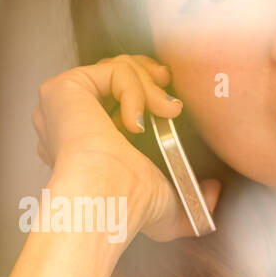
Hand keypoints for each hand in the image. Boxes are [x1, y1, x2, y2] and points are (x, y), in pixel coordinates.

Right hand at [32, 54, 221, 242]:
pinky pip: (113, 71)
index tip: (170, 104)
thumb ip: (190, 197)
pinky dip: (136, 91)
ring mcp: (62, 104)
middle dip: (151, 81)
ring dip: (151, 89)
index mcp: (83, 141)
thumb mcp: (167, 205)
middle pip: (114, 74)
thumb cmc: (126, 208)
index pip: (114, 96)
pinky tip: (138, 122)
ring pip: (117, 69)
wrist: (108, 201)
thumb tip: (213, 192)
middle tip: (172, 102)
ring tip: (164, 114)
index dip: (146, 91)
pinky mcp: (63, 89)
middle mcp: (67, 120)